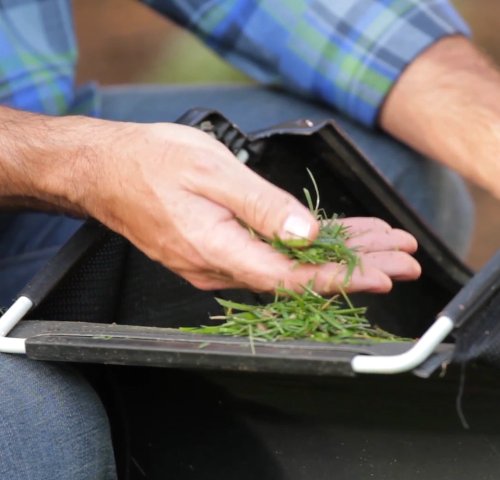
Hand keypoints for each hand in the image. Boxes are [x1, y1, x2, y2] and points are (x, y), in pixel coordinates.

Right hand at [51, 120, 418, 293]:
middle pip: (297, 276)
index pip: (290, 277)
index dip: (339, 279)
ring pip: (287, 265)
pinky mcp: (217, 252)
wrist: (107, 171)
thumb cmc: (153, 163)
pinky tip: (337, 236)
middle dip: (354, 267)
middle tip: (402, 259)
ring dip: (337, 255)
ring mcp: (217, 263)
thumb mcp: (213, 172)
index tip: (382, 277)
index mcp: (216, 248)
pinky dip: (306, 246)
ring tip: (384, 244)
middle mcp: (218, 267)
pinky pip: (269, 254)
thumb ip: (262, 207)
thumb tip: (306, 235)